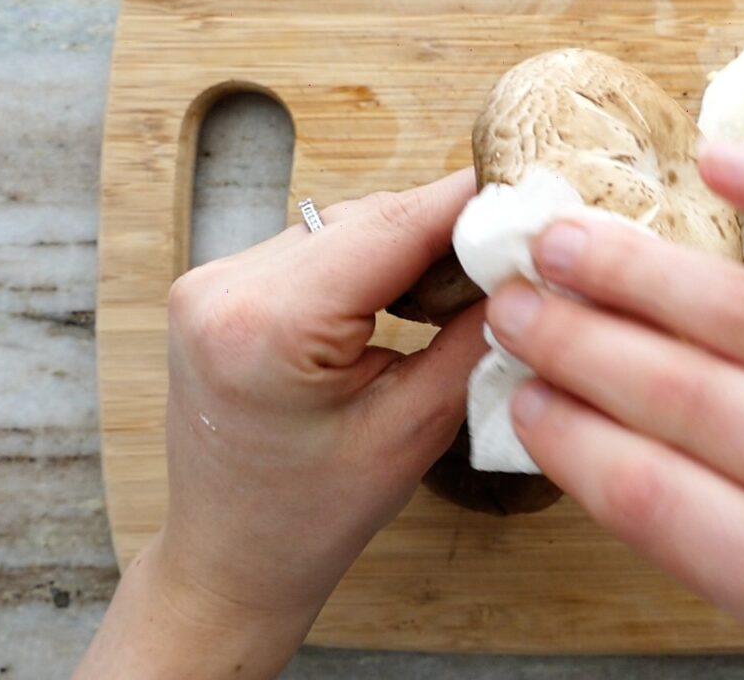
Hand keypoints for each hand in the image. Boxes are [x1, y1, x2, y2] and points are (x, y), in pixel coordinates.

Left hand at [77, 170, 488, 678]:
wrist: (232, 558)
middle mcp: (224, 286)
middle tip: (515, 248)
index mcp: (269, 324)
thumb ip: (474, 335)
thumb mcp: (418, 427)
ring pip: (344, 224)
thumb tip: (524, 267)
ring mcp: (211, 280)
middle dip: (445, 226)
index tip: (532, 185)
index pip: (392, 225)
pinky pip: (315, 245)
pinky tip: (407, 293)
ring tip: (464, 282)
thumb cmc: (317, 514)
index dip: (469, 200)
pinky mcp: (217, 286)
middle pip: (368, 217)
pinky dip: (370, 259)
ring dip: (408, 242)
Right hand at [487, 145, 743, 679]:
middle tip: (513, 303)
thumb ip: (739, 565)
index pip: (666, 503)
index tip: (520, 398)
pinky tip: (726, 163)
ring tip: (570, 242)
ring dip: (649, 274)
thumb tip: (624, 460)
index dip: (574, 441)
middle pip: (696, 398)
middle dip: (583, 343)